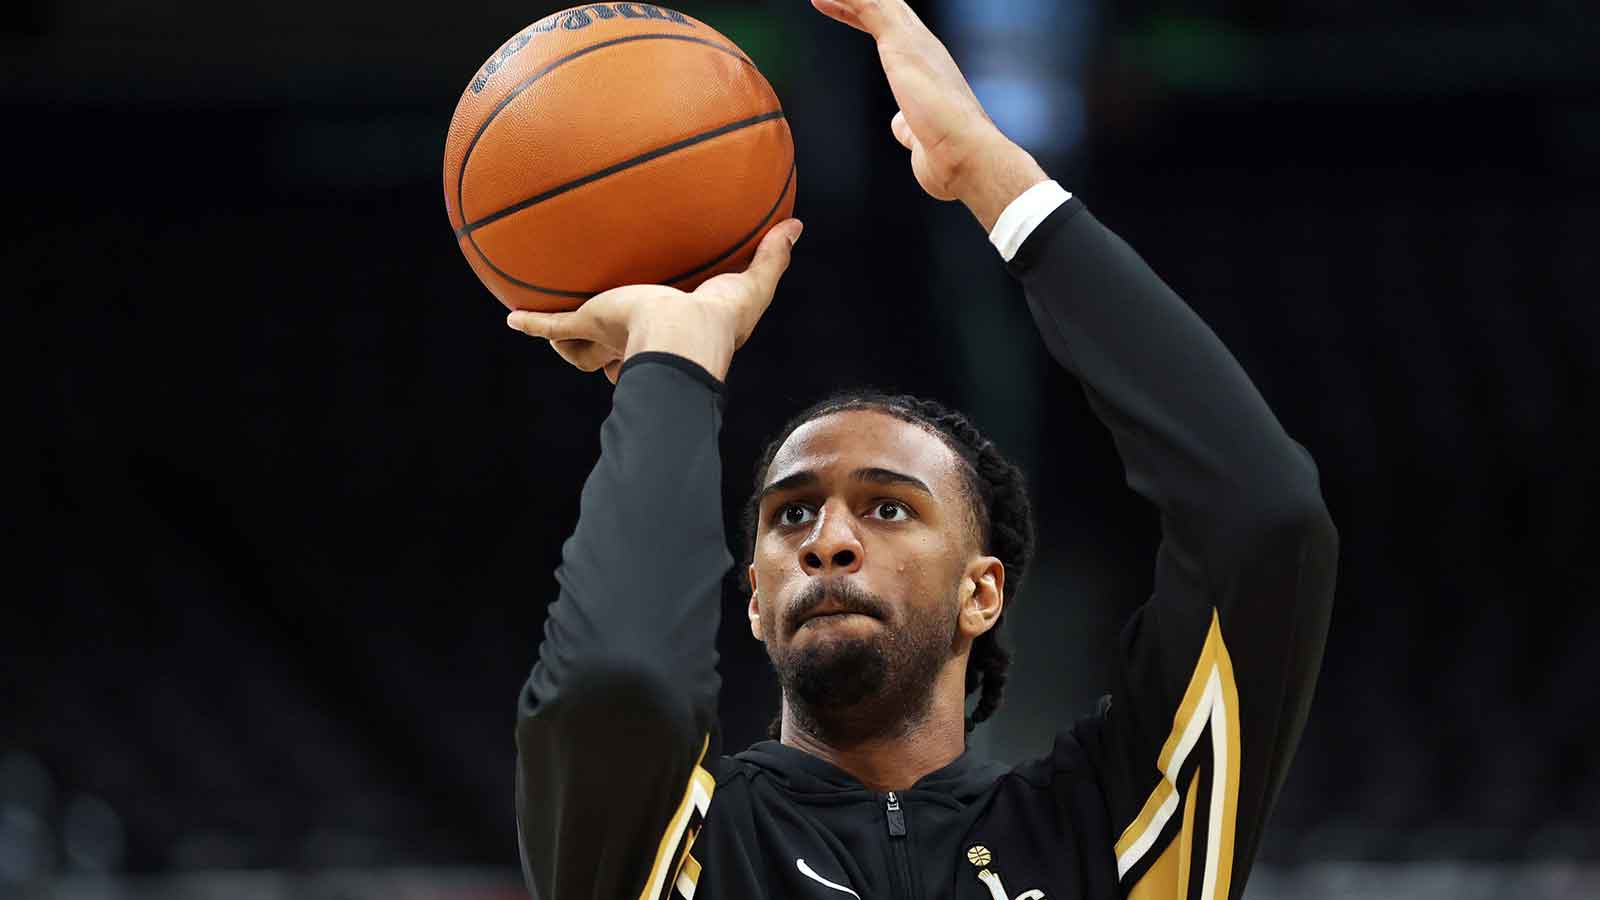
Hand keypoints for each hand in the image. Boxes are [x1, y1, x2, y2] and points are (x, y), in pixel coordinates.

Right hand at [506, 219, 801, 382]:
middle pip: (614, 357)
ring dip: (569, 344)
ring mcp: (610, 338)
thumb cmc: (720, 320)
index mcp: (670, 338)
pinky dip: (532, 324)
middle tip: (605, 339)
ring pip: (582, 350)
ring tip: (553, 328)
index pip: (657, 345)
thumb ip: (771, 256)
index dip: (654, 345)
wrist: (684, 338)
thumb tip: (796, 227)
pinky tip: (511, 318)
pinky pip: (553, 328)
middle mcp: (637, 345)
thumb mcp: (752, 284)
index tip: (657, 334)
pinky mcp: (589, 326)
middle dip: (607, 355)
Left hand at [812, 0, 1047, 228]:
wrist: (965, 154)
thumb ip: (908, 127)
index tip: (838, 9)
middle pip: (884, 6)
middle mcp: (923, 47)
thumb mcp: (920, 139)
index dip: (861, 17)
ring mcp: (913, 42)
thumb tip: (901, 124)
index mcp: (928, 66)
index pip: (889, 30)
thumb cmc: (948, 157)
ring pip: (876, 0)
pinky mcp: (900, 41)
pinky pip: (869, 4)